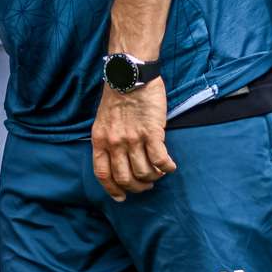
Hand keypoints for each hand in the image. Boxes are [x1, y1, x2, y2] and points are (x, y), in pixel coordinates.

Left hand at [91, 77, 174, 200]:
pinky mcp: (152, 132)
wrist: (129, 74)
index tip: (122, 197)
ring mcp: (133, 139)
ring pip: (144, 173)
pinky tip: (171, 166)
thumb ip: (107, 140)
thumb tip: (114, 161)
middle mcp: (115, 142)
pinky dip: (167, 168)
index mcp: (100, 140)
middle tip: (146, 185)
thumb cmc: (117, 96)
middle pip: (125, 179)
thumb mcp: (103, 120)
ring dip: (154, 177)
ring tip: (158, 173)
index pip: (103, 174)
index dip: (113, 189)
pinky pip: (160, 160)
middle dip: (137, 188)